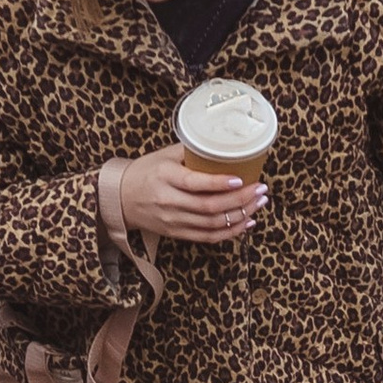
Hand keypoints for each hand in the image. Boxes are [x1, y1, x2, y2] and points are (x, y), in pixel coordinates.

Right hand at [104, 146, 266, 246]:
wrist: (121, 198)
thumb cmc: (145, 172)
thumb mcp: (164, 156)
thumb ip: (191, 151)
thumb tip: (223, 144)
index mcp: (166, 177)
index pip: (196, 184)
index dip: (221, 184)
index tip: (242, 179)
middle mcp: (170, 201)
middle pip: (210, 207)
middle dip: (241, 200)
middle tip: (262, 190)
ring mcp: (174, 221)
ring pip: (213, 224)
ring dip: (241, 215)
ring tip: (259, 203)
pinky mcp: (178, 233)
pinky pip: (209, 237)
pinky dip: (231, 232)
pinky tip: (247, 222)